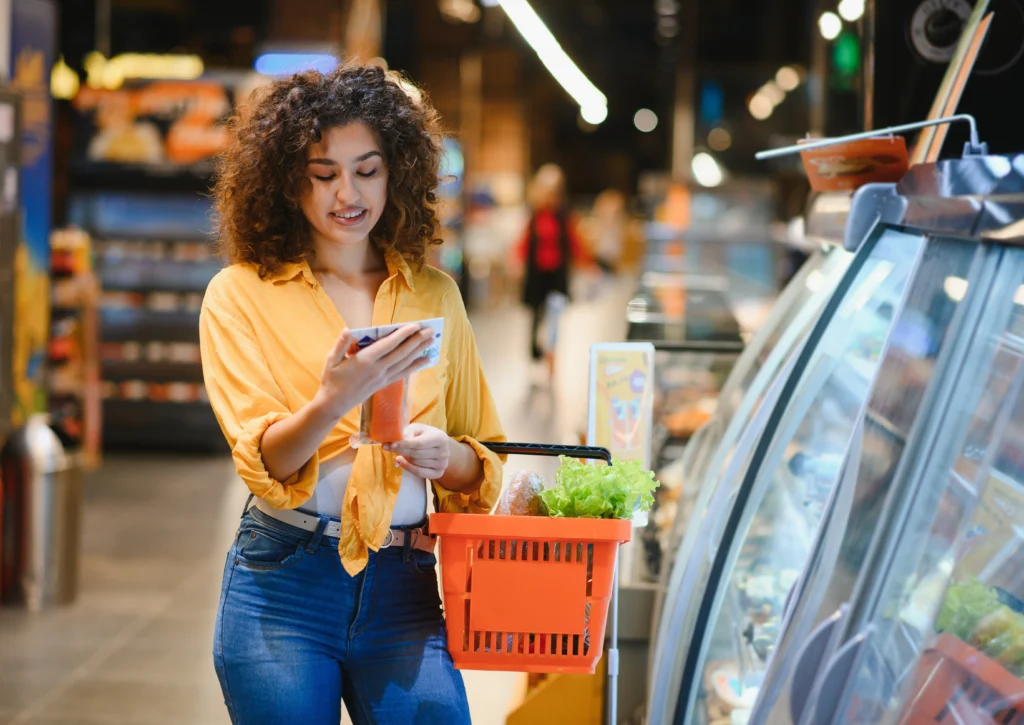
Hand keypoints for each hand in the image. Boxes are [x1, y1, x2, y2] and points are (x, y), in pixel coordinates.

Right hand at [315, 324, 433, 419]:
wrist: (334, 404)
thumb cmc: (331, 380)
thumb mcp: (331, 360)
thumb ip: (341, 345)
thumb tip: (348, 330)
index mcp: (365, 361)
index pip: (388, 345)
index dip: (403, 335)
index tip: (415, 325)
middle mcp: (377, 370)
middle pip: (402, 353)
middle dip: (417, 341)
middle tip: (431, 330)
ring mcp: (382, 378)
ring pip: (405, 363)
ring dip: (420, 351)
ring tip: (432, 341)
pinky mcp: (384, 384)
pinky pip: (403, 373)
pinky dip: (415, 366)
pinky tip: (424, 360)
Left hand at [383, 424, 450, 479]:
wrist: (439, 445)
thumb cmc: (425, 434)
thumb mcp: (417, 429)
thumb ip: (406, 433)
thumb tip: (390, 442)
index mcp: (440, 438)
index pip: (419, 444)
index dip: (404, 445)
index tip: (390, 444)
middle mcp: (444, 452)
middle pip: (416, 454)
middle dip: (401, 450)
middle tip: (389, 447)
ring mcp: (443, 464)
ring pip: (416, 463)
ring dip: (405, 457)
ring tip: (401, 451)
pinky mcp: (439, 473)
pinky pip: (419, 473)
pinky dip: (408, 467)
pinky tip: (401, 461)